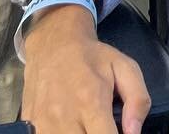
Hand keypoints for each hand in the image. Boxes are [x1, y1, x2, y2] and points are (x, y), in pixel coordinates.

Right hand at [21, 9, 150, 133]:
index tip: (116, 132)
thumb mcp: (124, 67)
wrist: (53, 43)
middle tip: (102, 127)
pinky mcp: (30, 125)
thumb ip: (138, 100)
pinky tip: (70, 126)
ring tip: (87, 126)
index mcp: (91, 102)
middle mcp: (65, 117)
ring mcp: (44, 124)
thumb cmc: (91, 58)